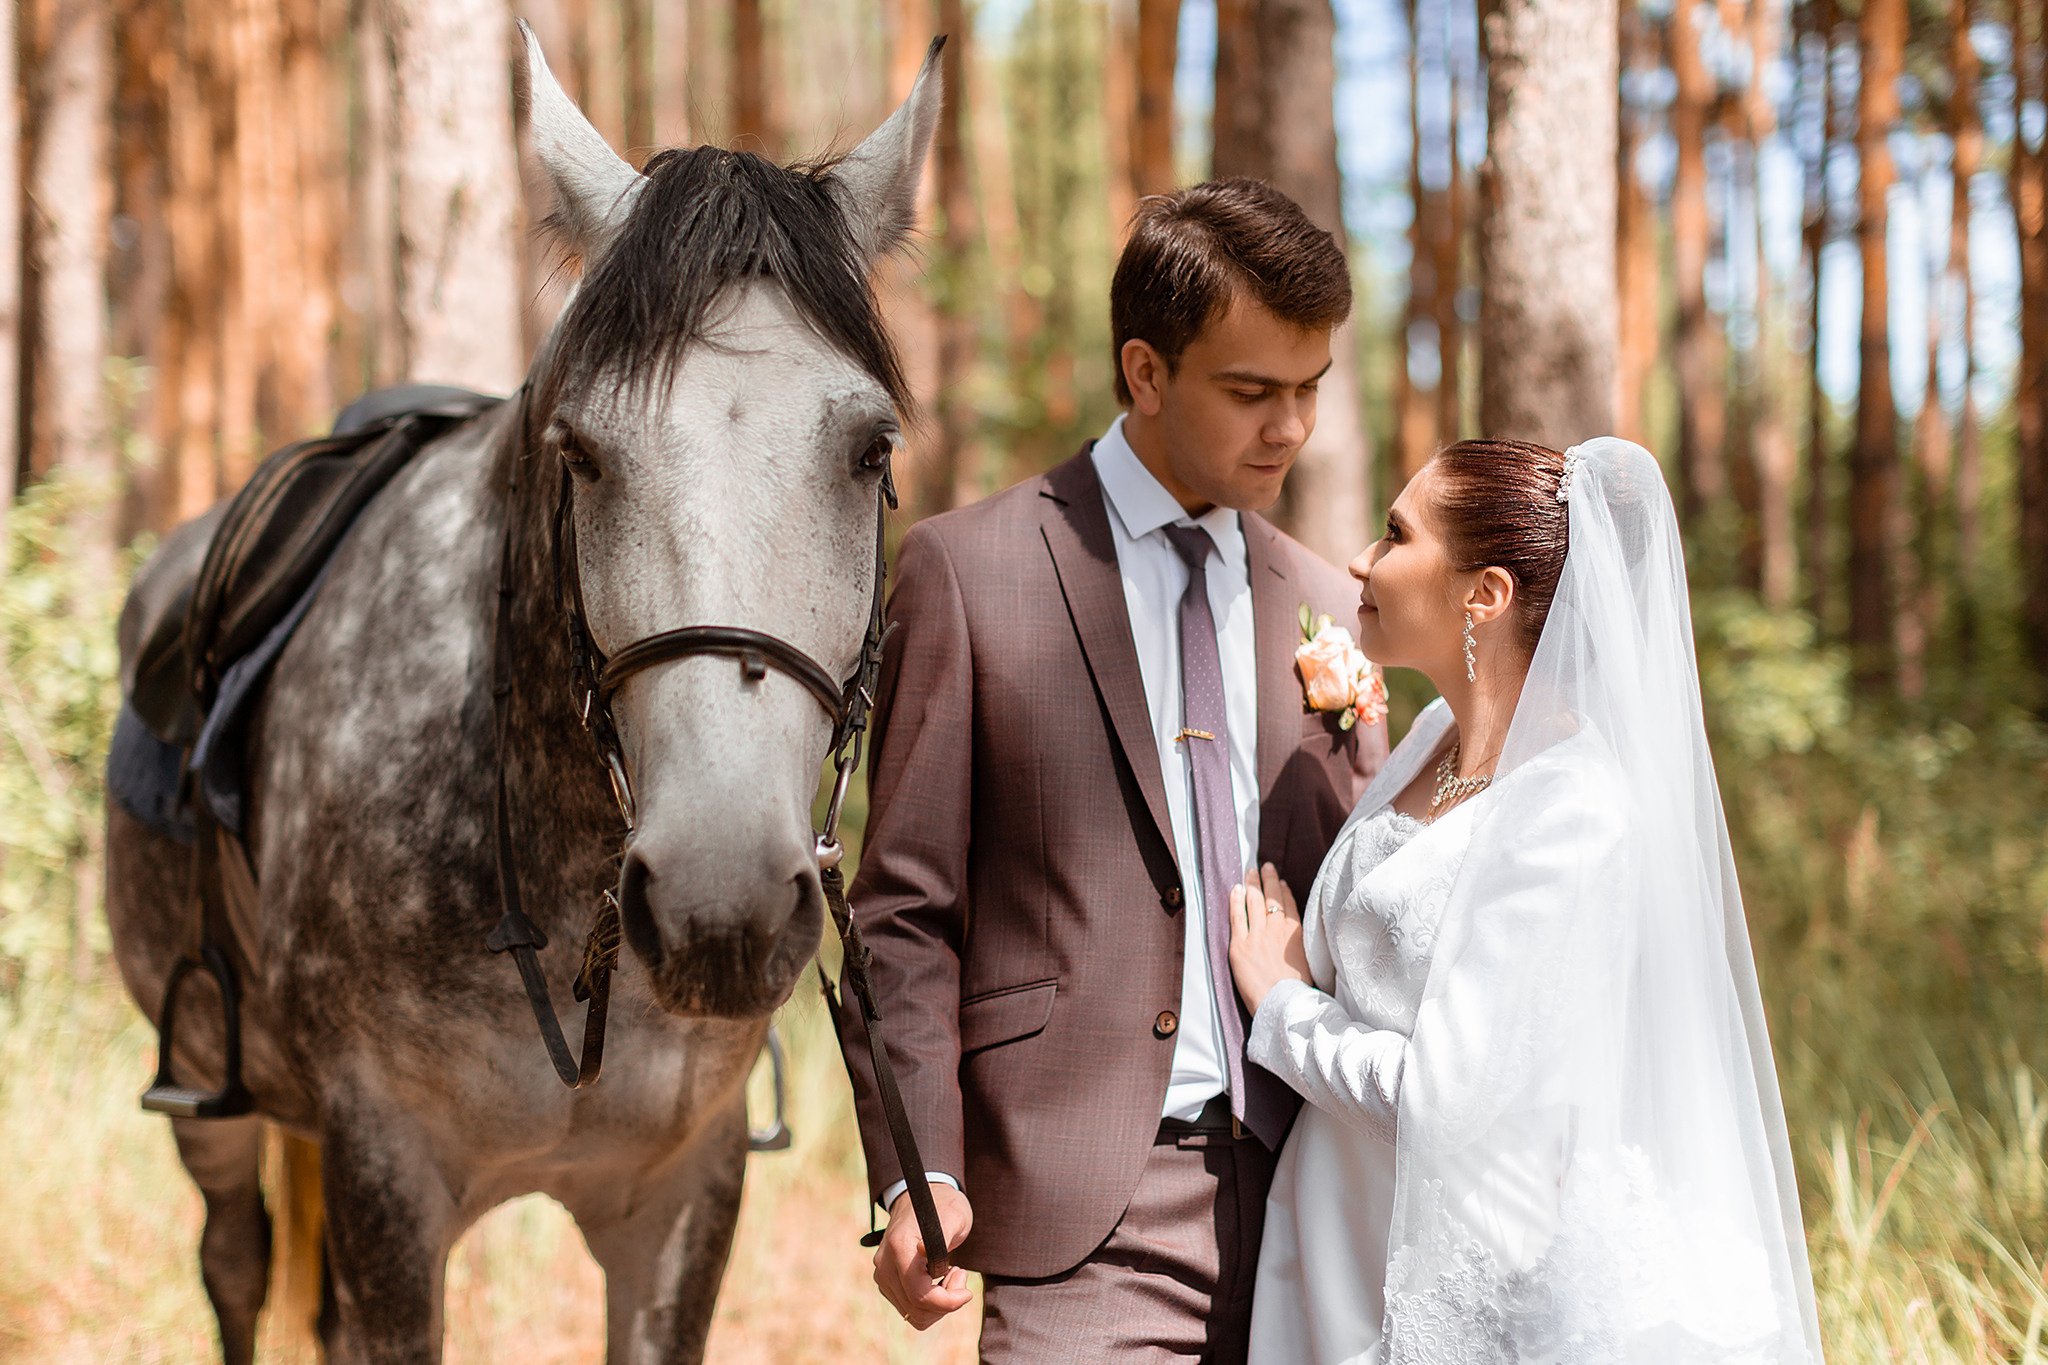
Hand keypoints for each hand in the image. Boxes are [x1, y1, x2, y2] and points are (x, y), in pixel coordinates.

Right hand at [873, 1183, 973, 1329]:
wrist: (920, 1199)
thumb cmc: (942, 1206)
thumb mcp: (954, 1216)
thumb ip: (942, 1235)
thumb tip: (923, 1251)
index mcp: (899, 1247)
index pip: (919, 1294)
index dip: (948, 1301)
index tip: (967, 1290)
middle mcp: (885, 1265)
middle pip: (917, 1309)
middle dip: (946, 1302)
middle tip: (960, 1274)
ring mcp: (882, 1276)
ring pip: (914, 1314)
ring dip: (939, 1304)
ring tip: (951, 1273)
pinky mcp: (887, 1284)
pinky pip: (911, 1309)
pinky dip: (930, 1303)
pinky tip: (938, 1279)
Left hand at [1227, 862, 1310, 1014]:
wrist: (1284, 1004)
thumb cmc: (1299, 991)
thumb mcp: (1310, 961)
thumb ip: (1302, 944)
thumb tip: (1298, 937)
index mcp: (1296, 933)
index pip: (1289, 905)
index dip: (1284, 891)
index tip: (1281, 882)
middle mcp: (1278, 929)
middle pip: (1272, 897)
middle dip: (1268, 879)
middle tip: (1265, 867)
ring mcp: (1258, 935)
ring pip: (1254, 901)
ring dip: (1252, 883)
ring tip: (1250, 872)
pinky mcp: (1240, 945)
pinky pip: (1236, 916)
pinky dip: (1236, 900)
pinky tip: (1235, 888)